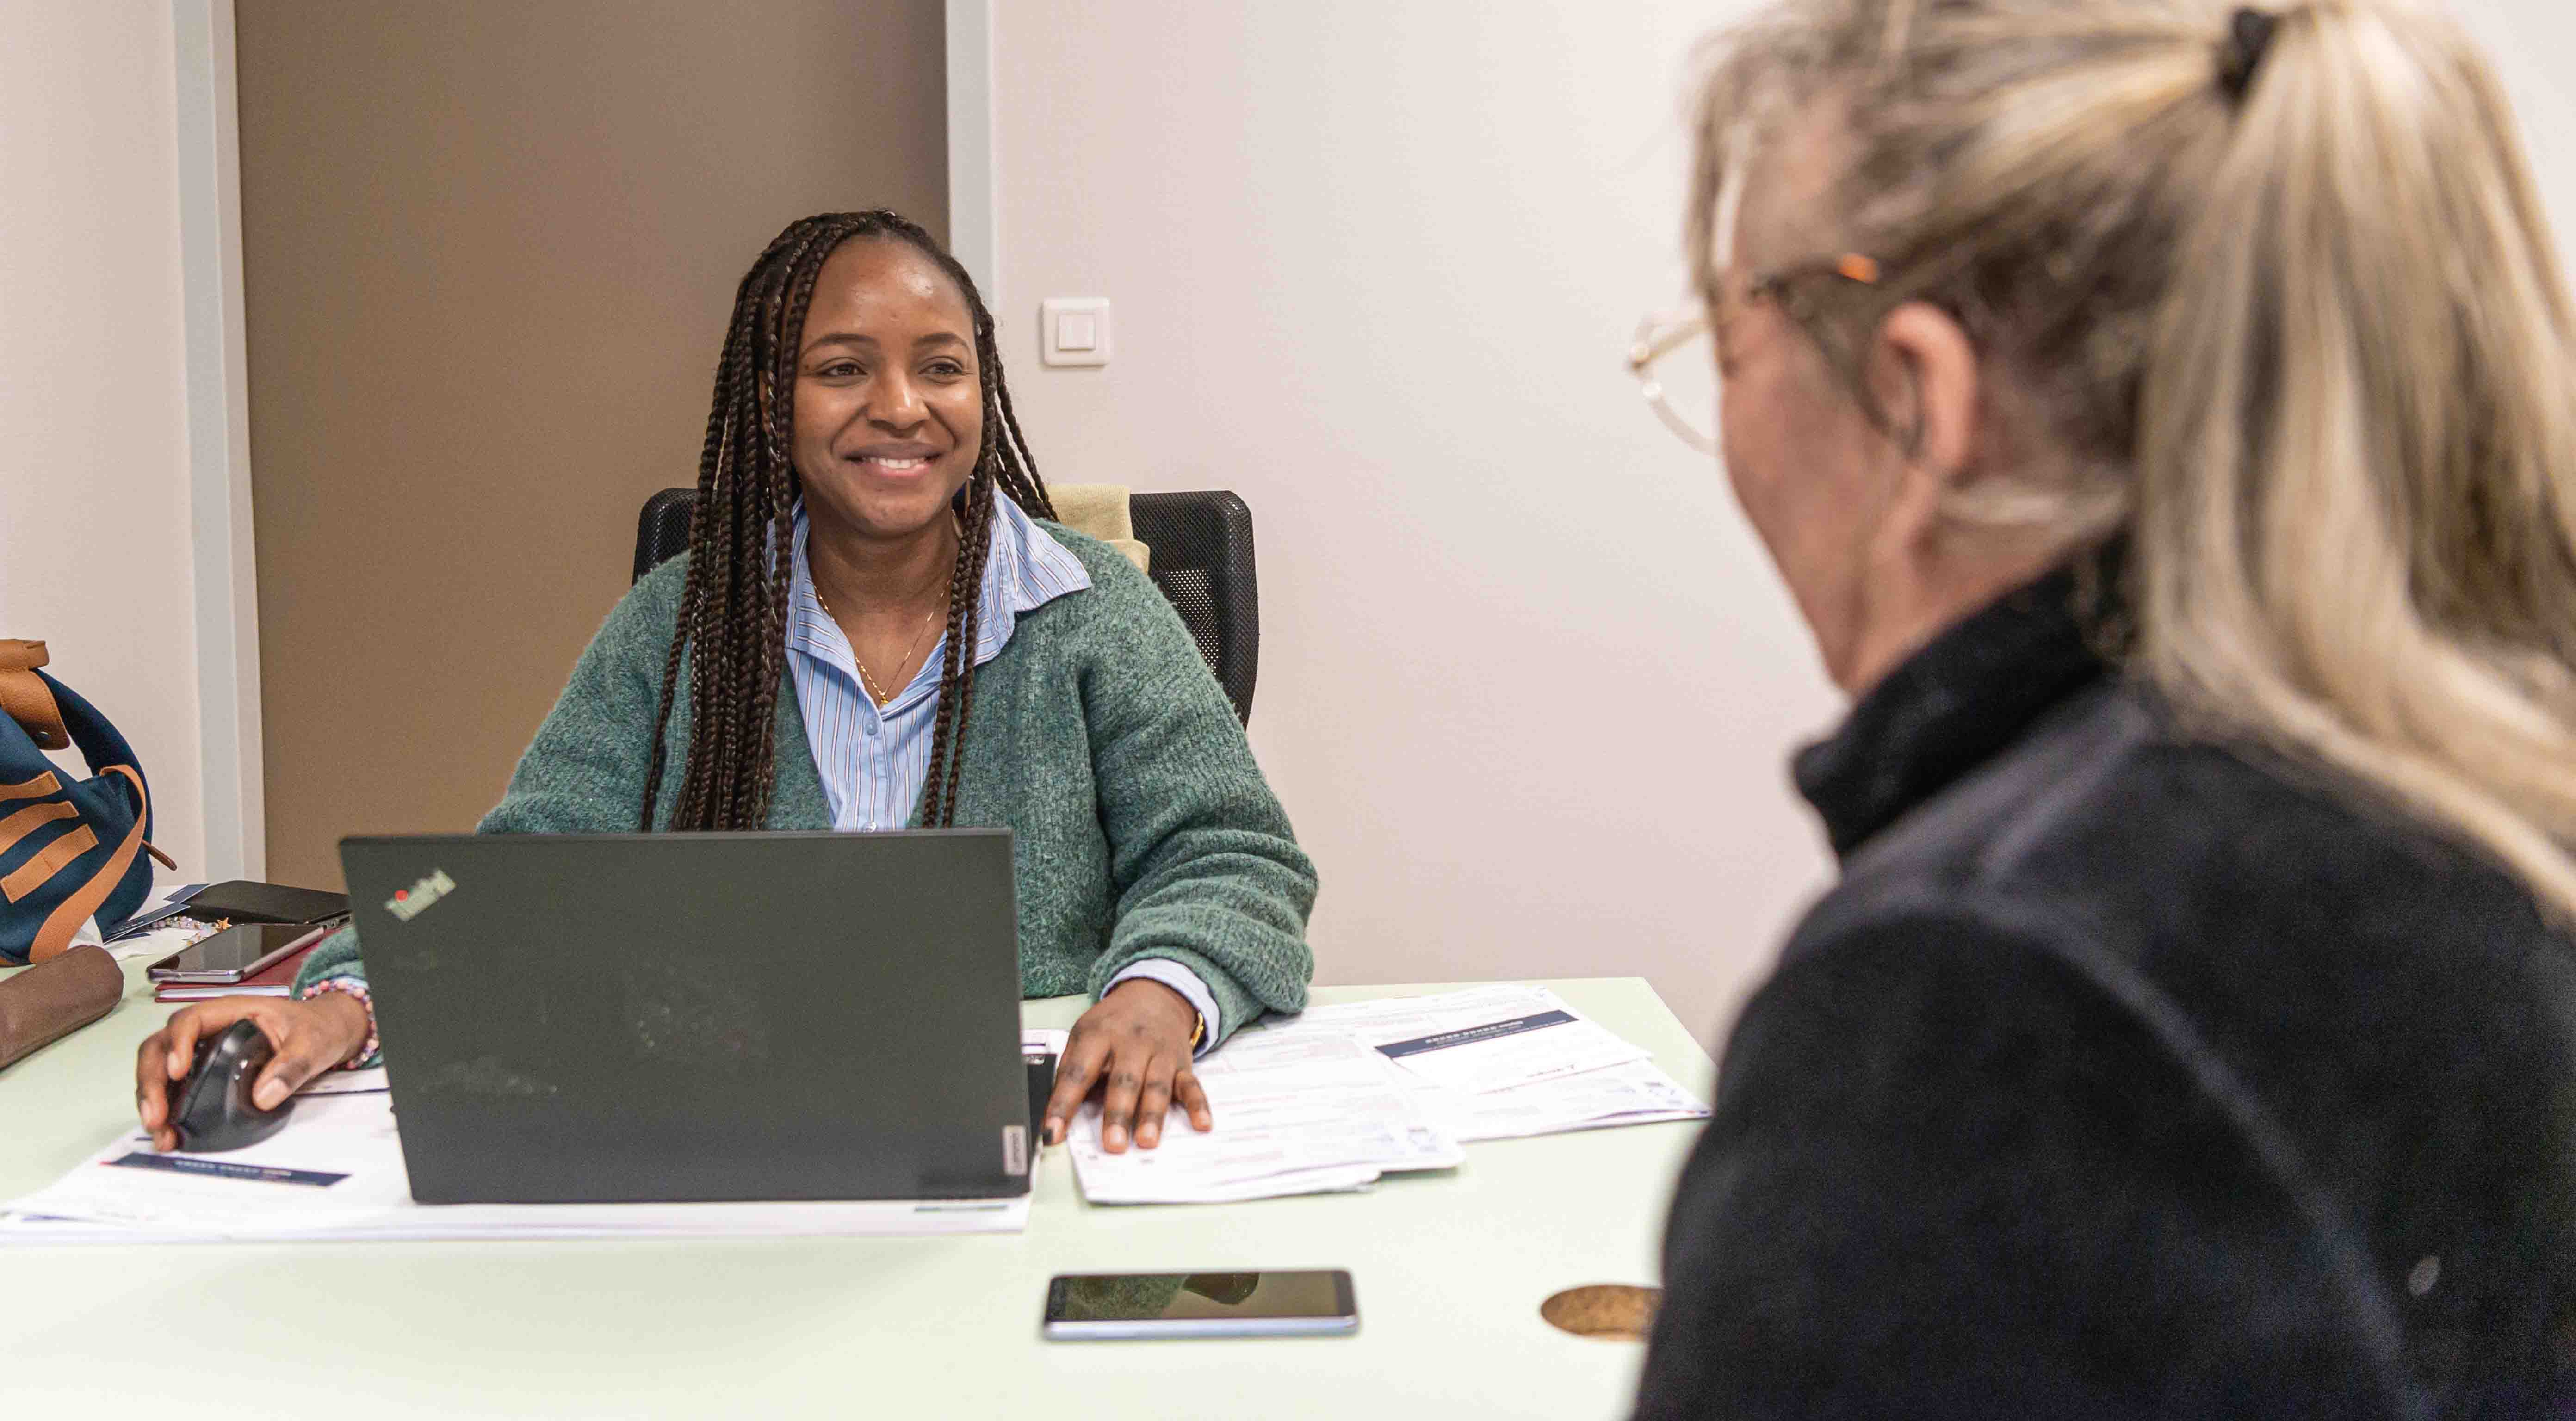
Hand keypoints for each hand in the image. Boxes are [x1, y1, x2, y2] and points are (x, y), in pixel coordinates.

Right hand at [133, 994, 369, 1151]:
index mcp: (232, 1012)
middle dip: (152, 1080)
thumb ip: (292, 1066)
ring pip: (160, 1068)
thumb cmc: (316, 1028)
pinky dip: (167, 1107)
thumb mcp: (313, 1043)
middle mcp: (208, 1030)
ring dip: (152, 1098)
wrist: (326, 1033)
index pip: (190, 1021)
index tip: (177, 1072)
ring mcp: (202, 1051)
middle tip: (156, 1114)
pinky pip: (175, 1087)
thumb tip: (263, 1096)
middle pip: (161, 1046)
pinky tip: (167, 1131)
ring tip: (158, 1129)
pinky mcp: (204, 1072)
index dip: (177, 1044)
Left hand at [1042, 978, 1210, 1152]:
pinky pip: (1192, 1085)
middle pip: (1124, 1080)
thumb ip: (1071, 1071)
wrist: (1154, 995)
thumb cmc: (1112, 1023)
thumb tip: (1055, 1115)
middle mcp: (1131, 1043)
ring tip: (1146, 1141)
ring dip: (1152, 1115)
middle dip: (1117, 1114)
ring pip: (1157, 1085)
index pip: (1078, 1073)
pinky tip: (1201, 1124)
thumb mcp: (1083, 1034)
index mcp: (1098, 1035)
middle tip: (1112, 1144)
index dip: (1063, 1104)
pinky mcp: (1181, 1064)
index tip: (1052, 1133)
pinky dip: (1198, 1105)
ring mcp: (1159, 1053)